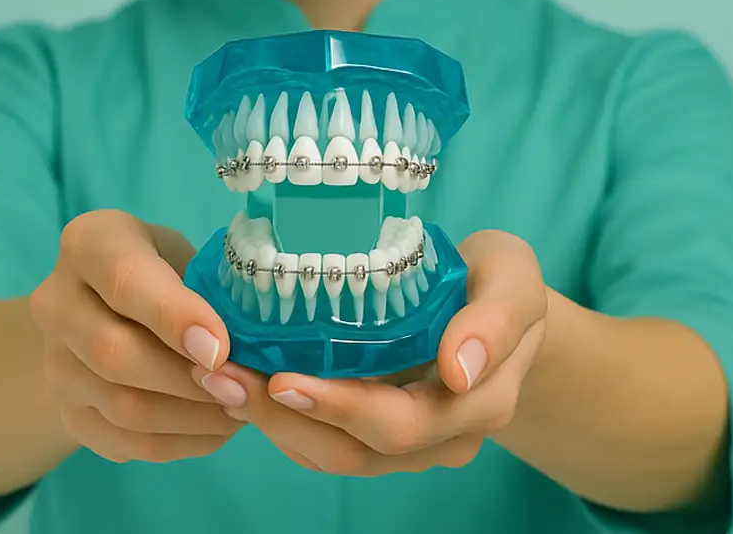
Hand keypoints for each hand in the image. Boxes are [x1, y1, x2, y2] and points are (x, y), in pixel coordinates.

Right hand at [30, 210, 242, 463]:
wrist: (108, 305)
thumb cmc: (164, 269)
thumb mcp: (185, 254)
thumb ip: (209, 290)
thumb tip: (253, 344)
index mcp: (88, 244)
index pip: (124, 281)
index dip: (174, 317)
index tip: (221, 348)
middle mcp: (55, 304)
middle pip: (114, 354)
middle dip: (188, 378)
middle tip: (244, 387)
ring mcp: (54, 365)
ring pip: (121, 408)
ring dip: (191, 417)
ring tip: (242, 408)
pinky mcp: (68, 414)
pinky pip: (125, 444)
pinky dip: (181, 442)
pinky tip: (219, 427)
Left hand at [191, 230, 546, 474]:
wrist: (500, 303)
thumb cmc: (500, 280)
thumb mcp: (512, 278)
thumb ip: (495, 318)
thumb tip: (457, 369)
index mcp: (477, 402)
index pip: (400, 422)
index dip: (338, 408)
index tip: (283, 380)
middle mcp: (443, 436)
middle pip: (356, 450)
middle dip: (286, 417)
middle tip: (225, 378)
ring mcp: (410, 442)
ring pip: (334, 454)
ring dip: (273, 423)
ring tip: (219, 382)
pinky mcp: (379, 430)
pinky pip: (327, 442)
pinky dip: (282, 420)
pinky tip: (243, 385)